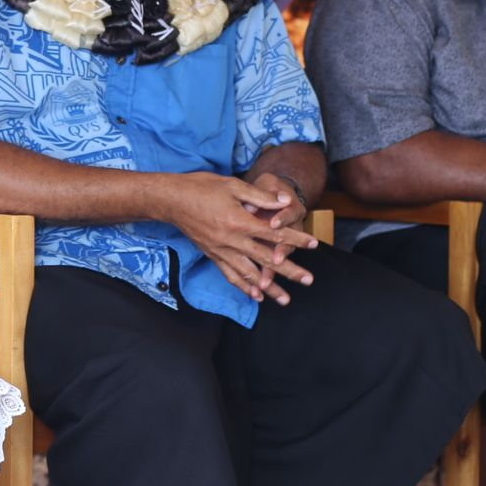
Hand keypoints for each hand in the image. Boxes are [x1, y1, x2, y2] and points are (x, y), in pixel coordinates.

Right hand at [158, 172, 317, 305]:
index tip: (314, 244)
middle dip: (290, 271)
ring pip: (250, 274)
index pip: (275, 233)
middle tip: (308, 280)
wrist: (171, 200)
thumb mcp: (233, 185)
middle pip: (266, 259)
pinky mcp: (212, 255)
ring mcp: (221, 251)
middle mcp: (232, 241)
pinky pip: (230, 275)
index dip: (296, 239)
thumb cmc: (201, 187)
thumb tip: (285, 201)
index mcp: (239, 221)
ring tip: (286, 299)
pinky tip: (255, 296)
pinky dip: (244, 287)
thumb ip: (260, 196)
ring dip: (269, 288)